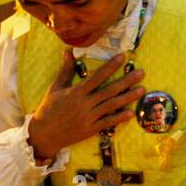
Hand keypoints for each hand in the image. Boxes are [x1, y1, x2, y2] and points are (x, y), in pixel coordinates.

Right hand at [27, 52, 145, 158]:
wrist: (43, 135)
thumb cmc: (48, 109)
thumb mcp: (55, 88)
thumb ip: (66, 70)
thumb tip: (68, 51)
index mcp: (76, 92)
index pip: (97, 77)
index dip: (110, 66)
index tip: (123, 57)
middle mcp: (84, 104)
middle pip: (109, 90)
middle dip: (127, 81)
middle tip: (142, 73)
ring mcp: (89, 118)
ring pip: (112, 106)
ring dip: (128, 97)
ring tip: (142, 90)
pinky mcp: (90, 130)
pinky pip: (107, 123)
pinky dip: (119, 118)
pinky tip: (131, 113)